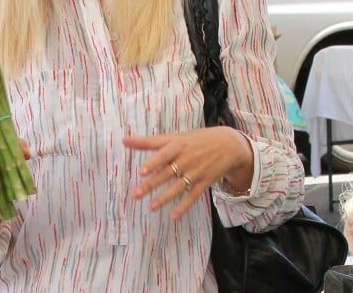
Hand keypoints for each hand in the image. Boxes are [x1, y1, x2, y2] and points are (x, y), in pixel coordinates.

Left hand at [122, 127, 252, 219]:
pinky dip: (183, 207)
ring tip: (150, 207)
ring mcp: (196, 172)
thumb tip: (124, 140)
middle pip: (166, 174)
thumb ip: (149, 141)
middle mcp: (186, 159)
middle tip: (136, 194)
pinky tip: (173, 216)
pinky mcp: (204, 183)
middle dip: (151, 184)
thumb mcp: (174, 137)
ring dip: (164, 198)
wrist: (228, 145)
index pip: (163, 154)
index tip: (141, 171)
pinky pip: (192, 196)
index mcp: (178, 145)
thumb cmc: (195, 139)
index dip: (153, 163)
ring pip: (177, 187)